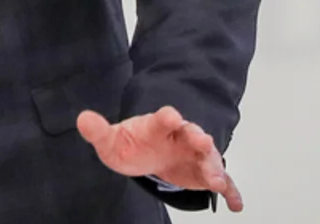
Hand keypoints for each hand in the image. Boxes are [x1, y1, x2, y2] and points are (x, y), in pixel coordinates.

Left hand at [76, 106, 243, 211]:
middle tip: (202, 140)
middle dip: (197, 136)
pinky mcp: (203, 173)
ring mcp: (194, 154)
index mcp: (157, 125)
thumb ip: (98, 131)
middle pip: (191, 133)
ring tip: (217, 180)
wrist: (146, 153)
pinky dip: (231, 191)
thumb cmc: (131, 143)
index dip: (166, 117)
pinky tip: (237, 204)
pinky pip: (221, 181)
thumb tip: (82, 119)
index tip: (170, 115)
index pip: (162, 118)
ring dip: (214, 166)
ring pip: (208, 157)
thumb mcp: (111, 140)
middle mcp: (180, 136)